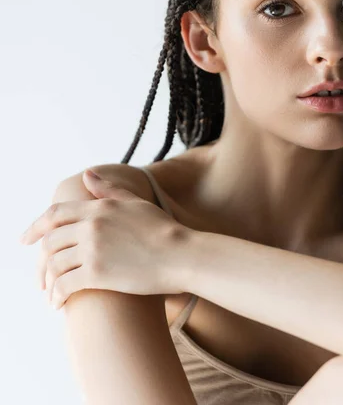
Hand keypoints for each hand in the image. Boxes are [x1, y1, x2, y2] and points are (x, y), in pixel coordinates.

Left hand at [20, 170, 189, 308]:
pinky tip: (58, 304)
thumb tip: (86, 173)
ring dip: (48, 281)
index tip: (25, 239)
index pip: (54, 215)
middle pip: (50, 241)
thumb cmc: (162, 229)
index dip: (35, 227)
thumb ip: (107, 189)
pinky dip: (56, 296)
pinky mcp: (97, 274)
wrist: (181, 255)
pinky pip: (65, 285)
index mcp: (98, 208)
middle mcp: (90, 226)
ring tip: (50, 293)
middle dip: (42, 259)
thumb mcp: (133, 202)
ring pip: (54, 264)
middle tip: (42, 275)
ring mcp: (92, 250)